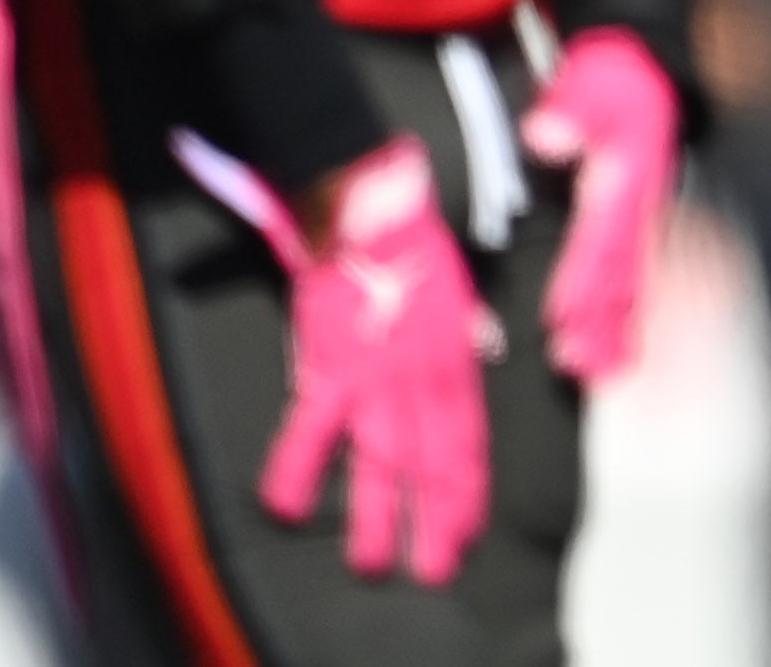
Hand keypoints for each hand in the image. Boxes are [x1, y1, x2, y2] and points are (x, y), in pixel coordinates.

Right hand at [249, 135, 494, 583]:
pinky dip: (298, 467)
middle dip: (434, 521)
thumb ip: (470, 327)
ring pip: (383, 459)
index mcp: (457, 356)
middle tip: (431, 569)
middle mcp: (424, 374)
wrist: (369, 201)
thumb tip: (484, 350)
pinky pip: (313, 426)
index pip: (468, 438)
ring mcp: (378, 373)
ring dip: (376, 514)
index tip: (467, 529)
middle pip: (433, 461)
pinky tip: (286, 508)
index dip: (467, 489)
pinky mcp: (330, 362)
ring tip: (371, 563)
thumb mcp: (459, 285)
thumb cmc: (410, 240)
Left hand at [519, 29, 684, 382]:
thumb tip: (546, 135)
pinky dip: (633, 308)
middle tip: (578, 364)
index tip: (562, 317)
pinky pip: (640, 269)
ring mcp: (644, 211)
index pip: (601, 236)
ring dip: (618, 324)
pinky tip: (624, 339)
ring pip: (634, 276)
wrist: (651, 62)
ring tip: (602, 369)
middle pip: (621, 269)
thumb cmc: (614, 74)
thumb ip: (569, 108)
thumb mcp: (589, 79)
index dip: (583, 279)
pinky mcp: (641, 215)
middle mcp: (639, 200)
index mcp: (625, 174)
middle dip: (601, 320)